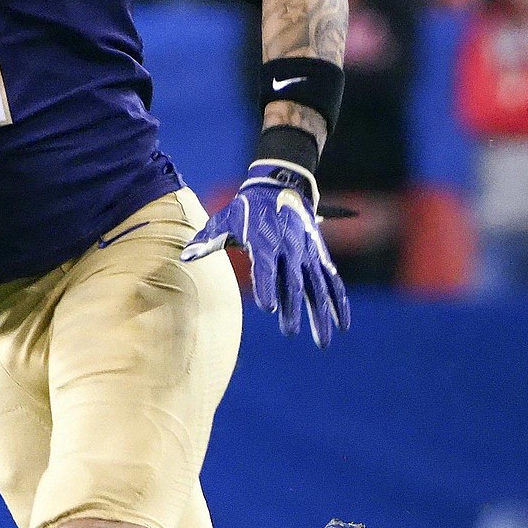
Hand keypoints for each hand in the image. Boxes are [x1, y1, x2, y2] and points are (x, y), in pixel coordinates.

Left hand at [180, 160, 349, 346]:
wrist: (281, 186)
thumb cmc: (247, 209)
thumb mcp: (225, 219)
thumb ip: (208, 239)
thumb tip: (185, 255)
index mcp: (265, 241)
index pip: (267, 266)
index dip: (267, 285)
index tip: (268, 306)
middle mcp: (291, 248)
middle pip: (294, 282)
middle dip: (293, 308)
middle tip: (288, 331)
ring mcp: (308, 253)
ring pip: (318, 287)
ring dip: (321, 314)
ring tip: (322, 341)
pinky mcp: (319, 256)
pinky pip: (332, 281)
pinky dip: (339, 302)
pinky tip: (342, 325)